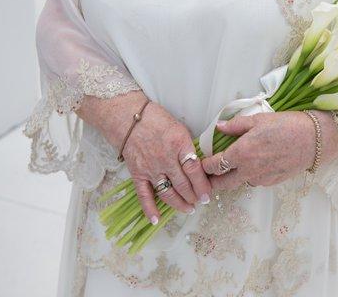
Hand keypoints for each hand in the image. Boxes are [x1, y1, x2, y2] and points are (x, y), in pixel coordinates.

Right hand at [77, 92, 211, 221]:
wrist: (128, 117)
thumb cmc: (156, 119)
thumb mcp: (180, 128)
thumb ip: (189, 147)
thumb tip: (201, 164)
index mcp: (179, 144)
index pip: (195, 170)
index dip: (203, 185)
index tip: (209, 194)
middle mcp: (165, 159)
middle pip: (183, 184)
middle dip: (195, 196)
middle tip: (202, 202)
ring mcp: (151, 168)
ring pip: (168, 192)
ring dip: (180, 203)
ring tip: (189, 209)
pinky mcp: (137, 173)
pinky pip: (144, 195)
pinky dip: (150, 209)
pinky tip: (156, 220)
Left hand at [201, 111, 337, 190]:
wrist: (315, 140)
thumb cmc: (287, 125)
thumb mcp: (259, 119)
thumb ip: (236, 125)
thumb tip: (220, 127)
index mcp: (242, 153)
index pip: (214, 165)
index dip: (204, 166)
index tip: (201, 163)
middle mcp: (249, 170)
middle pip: (222, 184)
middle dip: (211, 183)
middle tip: (205, 179)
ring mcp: (261, 179)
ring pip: (240, 183)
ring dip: (233, 178)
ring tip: (232, 168)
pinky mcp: (273, 182)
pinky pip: (255, 181)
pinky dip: (250, 176)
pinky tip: (255, 165)